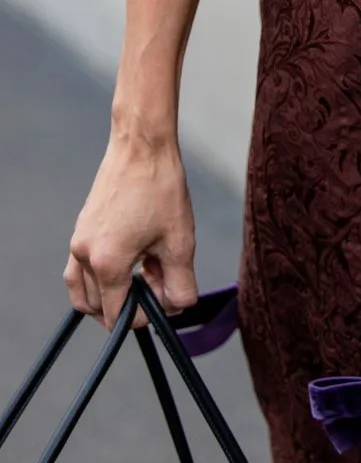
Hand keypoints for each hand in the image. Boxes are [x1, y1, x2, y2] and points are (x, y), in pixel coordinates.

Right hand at [64, 132, 197, 330]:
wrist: (141, 146)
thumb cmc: (161, 189)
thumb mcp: (180, 242)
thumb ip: (180, 284)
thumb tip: (175, 307)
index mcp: (107, 263)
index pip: (118, 315)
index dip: (144, 316)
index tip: (164, 299)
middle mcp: (84, 256)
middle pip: (100, 306)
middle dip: (130, 303)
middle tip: (157, 281)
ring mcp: (78, 242)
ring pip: (84, 291)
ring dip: (110, 294)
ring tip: (142, 275)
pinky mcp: (80, 230)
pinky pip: (78, 270)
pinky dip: (97, 278)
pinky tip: (127, 262)